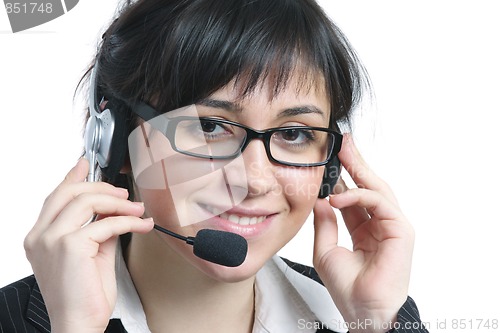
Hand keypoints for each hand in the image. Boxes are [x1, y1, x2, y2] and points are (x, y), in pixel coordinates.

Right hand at [24, 159, 153, 332]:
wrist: (79, 324)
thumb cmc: (83, 296)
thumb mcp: (92, 254)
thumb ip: (99, 229)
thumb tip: (114, 211)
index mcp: (40, 237)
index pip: (55, 197)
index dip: (72, 176)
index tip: (85, 164)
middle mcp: (41, 236)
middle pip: (70, 192)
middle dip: (102, 187)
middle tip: (124, 194)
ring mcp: (52, 240)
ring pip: (87, 202)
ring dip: (119, 203)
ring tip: (137, 209)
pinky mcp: (71, 246)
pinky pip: (106, 223)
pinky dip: (129, 221)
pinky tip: (142, 225)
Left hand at [313, 134, 413, 332]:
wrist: (361, 311)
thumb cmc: (347, 288)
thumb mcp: (325, 249)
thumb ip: (324, 223)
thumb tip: (320, 200)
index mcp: (365, 228)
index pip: (354, 195)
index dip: (343, 175)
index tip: (331, 157)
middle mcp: (380, 224)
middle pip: (369, 185)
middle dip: (355, 163)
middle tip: (342, 142)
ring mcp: (393, 226)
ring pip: (378, 188)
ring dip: (360, 168)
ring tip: (344, 151)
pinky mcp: (401, 230)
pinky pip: (380, 203)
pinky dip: (359, 195)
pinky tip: (338, 196)